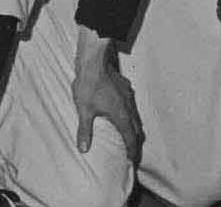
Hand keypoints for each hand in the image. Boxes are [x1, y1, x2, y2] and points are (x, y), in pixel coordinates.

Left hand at [72, 28, 142, 162]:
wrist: (94, 60)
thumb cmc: (89, 84)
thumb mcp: (84, 110)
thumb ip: (85, 130)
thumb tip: (83, 148)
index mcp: (121, 115)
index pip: (131, 138)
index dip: (132, 151)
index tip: (132, 161)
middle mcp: (128, 106)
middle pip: (137, 128)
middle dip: (135, 141)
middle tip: (132, 151)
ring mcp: (128, 94)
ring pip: (135, 115)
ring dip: (133, 127)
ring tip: (128, 134)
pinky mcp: (124, 86)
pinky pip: (130, 104)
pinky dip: (129, 114)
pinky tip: (121, 112)